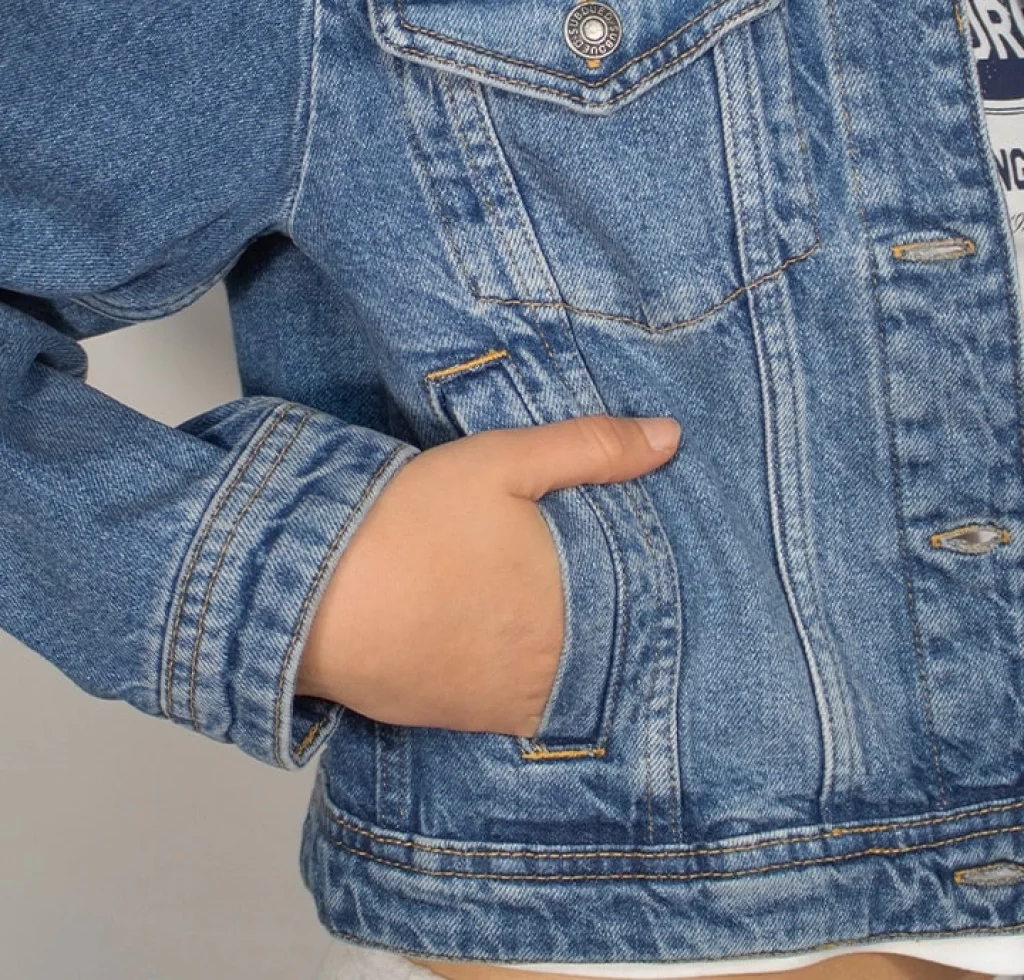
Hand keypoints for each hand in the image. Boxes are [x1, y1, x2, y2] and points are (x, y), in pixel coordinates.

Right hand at [294, 412, 680, 735]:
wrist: (317, 596)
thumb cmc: (410, 523)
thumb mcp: (504, 461)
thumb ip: (593, 448)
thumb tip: (672, 437)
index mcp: (576, 604)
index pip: (644, 606)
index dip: (650, 588)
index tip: (652, 572)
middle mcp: (551, 666)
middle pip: (608, 649)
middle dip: (610, 623)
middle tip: (597, 590)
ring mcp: (505, 703)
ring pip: (563, 684)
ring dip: (568, 658)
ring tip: (556, 621)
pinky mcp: (459, 721)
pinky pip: (515, 711)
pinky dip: (522, 686)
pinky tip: (507, 653)